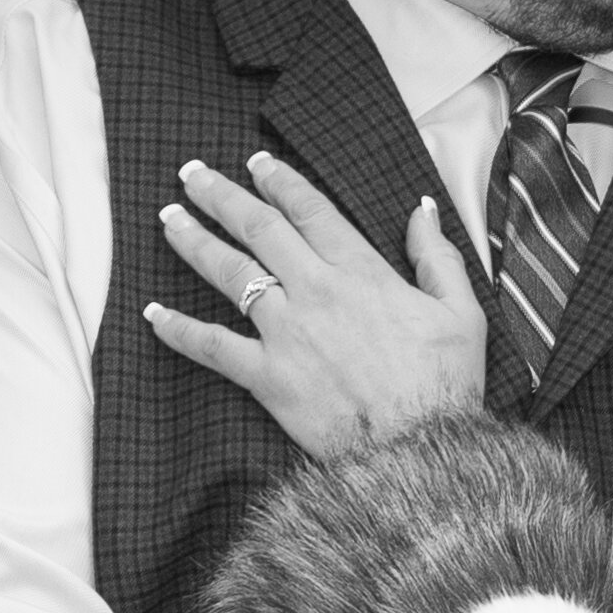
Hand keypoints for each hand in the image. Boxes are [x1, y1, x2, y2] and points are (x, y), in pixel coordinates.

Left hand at [145, 152, 486, 453]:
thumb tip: (421, 211)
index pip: (312, 211)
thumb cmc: (445, 385)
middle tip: (193, 174)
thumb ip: (437, 257)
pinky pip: (211, 347)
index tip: (257, 164)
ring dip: (194, 241)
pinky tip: (151, 314)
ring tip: (169, 218)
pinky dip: (177, 330)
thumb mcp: (461, 312)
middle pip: (260, 229)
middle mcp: (316, 292)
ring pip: (230, 273)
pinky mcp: (267, 377)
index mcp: (362, 272)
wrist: (419, 449)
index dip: (281, 183)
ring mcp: (286, 333)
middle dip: (222, 196)